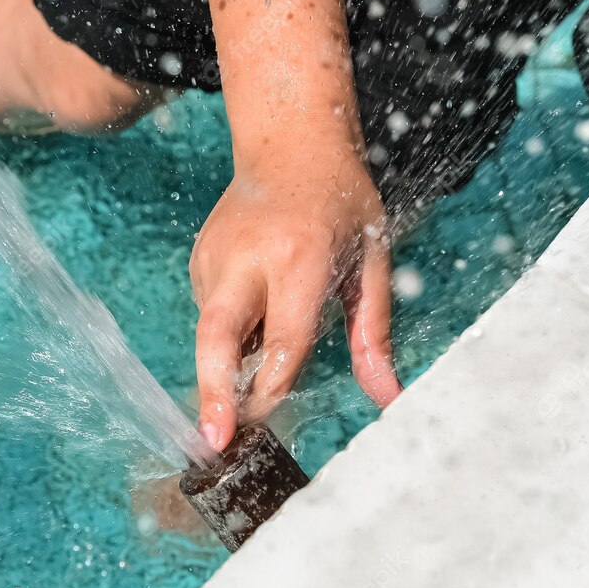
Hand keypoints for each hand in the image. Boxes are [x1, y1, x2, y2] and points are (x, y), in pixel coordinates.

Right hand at [190, 150, 402, 451]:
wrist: (290, 146)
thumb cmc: (341, 205)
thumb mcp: (371, 262)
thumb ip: (374, 334)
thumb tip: (390, 397)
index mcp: (300, 257)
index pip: (284, 337)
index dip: (273, 386)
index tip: (263, 423)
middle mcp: (248, 258)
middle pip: (219, 336)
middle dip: (213, 391)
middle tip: (211, 441)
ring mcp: (215, 258)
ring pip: (215, 334)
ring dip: (233, 364)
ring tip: (269, 342)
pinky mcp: (198, 261)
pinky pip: (213, 317)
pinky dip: (232, 336)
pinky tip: (260, 311)